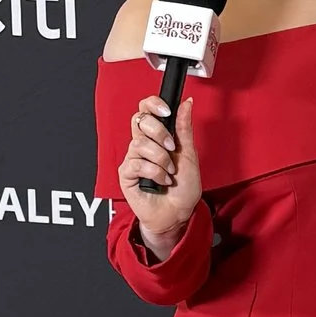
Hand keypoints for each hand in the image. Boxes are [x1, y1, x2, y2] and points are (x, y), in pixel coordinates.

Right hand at [119, 90, 201, 259]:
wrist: (178, 213)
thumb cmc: (183, 188)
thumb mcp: (189, 154)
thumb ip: (184, 128)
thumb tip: (187, 103)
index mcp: (157, 136)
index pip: (146, 109)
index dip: (152, 104)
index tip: (167, 111)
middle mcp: (143, 144)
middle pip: (139, 120)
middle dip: (159, 132)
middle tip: (172, 148)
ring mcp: (133, 158)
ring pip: (140, 143)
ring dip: (160, 159)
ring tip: (169, 172)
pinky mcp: (126, 174)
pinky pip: (136, 163)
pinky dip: (154, 172)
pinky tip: (161, 181)